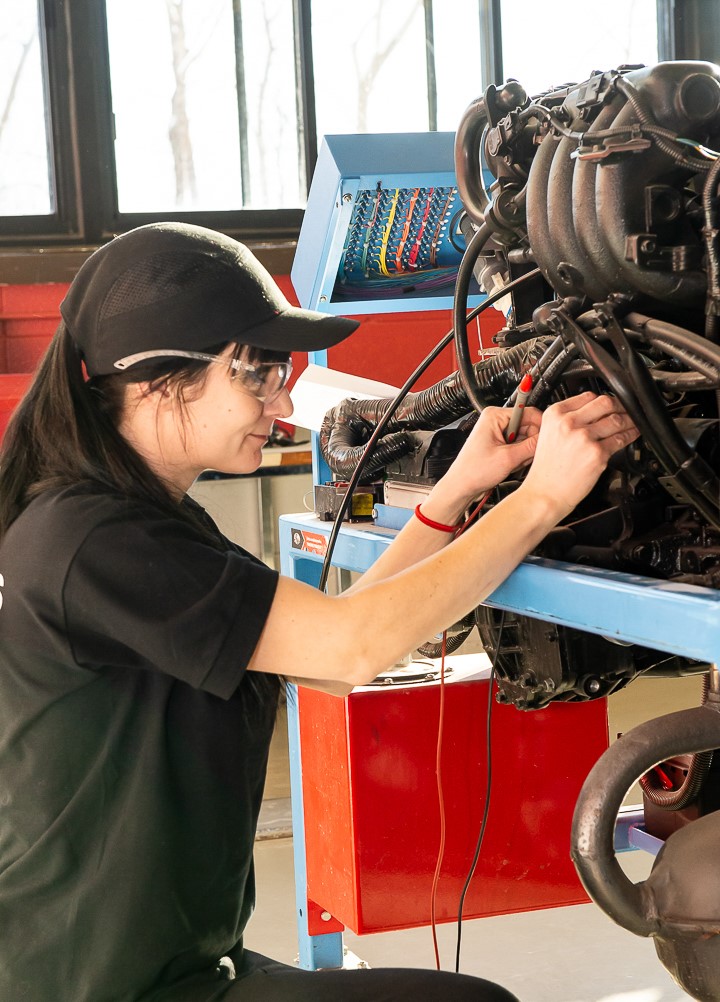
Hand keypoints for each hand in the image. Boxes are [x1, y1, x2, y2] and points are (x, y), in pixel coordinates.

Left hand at [433, 404, 542, 506]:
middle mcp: (496, 421)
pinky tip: (511, 465)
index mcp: (494, 415)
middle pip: (529, 426)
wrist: (461, 486)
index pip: (529, 412)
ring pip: (525, 438)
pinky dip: (519, 457)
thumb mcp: (508, 458)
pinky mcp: (500, 443)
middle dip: (529, 444)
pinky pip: (519, 446)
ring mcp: (498, 432)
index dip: (540, 428)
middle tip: (523, 457)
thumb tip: (548, 438)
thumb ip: (531, 447)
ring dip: (524, 452)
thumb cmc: (473, 471)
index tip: (546, 441)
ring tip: (513, 463)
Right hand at [520, 392, 638, 518]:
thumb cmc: (547, 470)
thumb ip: (566, 420)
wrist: (545, 493)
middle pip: (604, 403)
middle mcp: (569, 423)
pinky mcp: (597, 453)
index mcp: (555, 415)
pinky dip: (631, 435)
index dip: (602, 399)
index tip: (608, 403)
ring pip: (616, 420)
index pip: (587, 396)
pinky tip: (632, 434)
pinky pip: (621, 439)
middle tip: (625, 409)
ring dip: (629, 419)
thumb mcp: (548, 435)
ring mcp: (584, 437)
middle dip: (619, 405)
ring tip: (633, 421)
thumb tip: (591, 414)